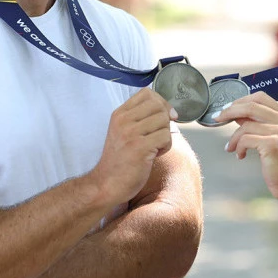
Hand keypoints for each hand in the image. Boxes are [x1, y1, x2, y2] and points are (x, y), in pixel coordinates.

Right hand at [92, 88, 175, 203]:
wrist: (106, 184)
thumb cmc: (120, 160)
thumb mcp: (124, 132)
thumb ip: (141, 118)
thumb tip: (170, 110)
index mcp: (119, 114)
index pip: (147, 93)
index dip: (161, 102)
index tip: (163, 116)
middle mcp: (123, 120)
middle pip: (159, 106)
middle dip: (165, 121)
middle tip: (157, 136)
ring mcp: (131, 133)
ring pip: (164, 120)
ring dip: (165, 135)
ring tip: (153, 147)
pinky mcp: (140, 147)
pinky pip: (166, 137)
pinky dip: (165, 147)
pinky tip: (153, 155)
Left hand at [221, 92, 277, 203]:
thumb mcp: (271, 136)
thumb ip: (257, 122)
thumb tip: (235, 112)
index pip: (260, 97)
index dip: (240, 100)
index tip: (227, 108)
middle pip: (251, 106)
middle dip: (229, 111)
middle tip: (217, 118)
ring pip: (245, 125)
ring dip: (233, 138)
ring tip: (231, 147)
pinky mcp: (273, 144)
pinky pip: (245, 139)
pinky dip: (238, 147)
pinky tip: (241, 156)